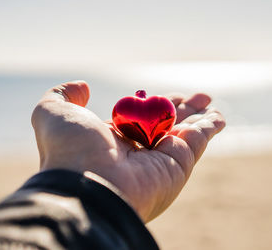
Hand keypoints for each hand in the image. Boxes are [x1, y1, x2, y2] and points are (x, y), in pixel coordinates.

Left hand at [31, 80, 224, 221]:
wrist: (86, 185)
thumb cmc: (69, 149)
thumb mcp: (53, 113)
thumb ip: (63, 96)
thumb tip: (83, 86)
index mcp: (113, 141)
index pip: (140, 119)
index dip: (154, 104)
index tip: (163, 95)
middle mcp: (138, 152)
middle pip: (166, 124)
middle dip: (182, 109)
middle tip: (198, 97)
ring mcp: (160, 160)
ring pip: (184, 133)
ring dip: (199, 118)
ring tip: (211, 104)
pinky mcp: (179, 165)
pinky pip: (198, 141)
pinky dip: (210, 128)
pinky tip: (218, 118)